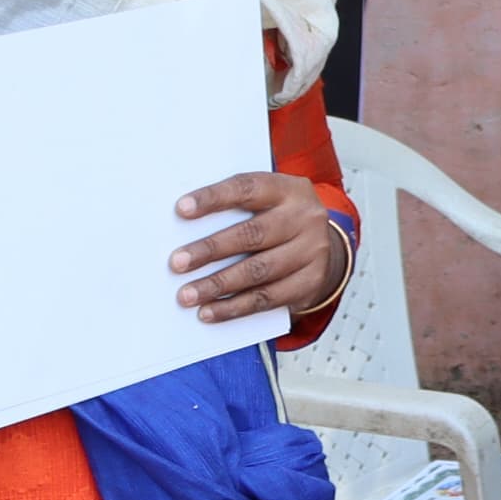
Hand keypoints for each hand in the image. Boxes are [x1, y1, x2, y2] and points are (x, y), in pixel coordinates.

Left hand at [170, 169, 350, 323]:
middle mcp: (305, 217)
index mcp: (289, 190)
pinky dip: (234, 307)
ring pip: (259, 270)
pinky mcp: (310, 281)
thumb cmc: (279, 222)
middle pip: (253, 233)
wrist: (322, 249)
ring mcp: (311, 251)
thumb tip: (182, 230)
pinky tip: (209, 311)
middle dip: (211, 249)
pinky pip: (267, 298)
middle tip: (177, 262)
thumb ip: (234, 211)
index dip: (215, 197)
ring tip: (187, 294)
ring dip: (218, 284)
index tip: (181, 209)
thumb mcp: (266, 205)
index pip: (249, 188)